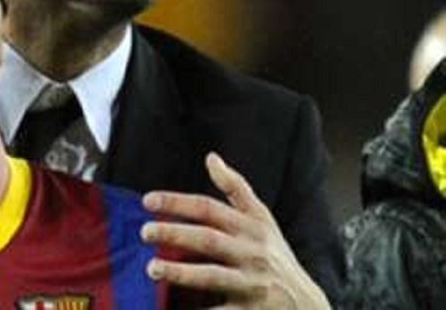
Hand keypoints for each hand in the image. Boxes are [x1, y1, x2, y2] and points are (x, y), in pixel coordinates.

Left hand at [140, 152, 329, 308]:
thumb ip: (236, 188)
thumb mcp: (263, 219)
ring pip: (213, 276)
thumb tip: (211, 157)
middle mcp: (252, 253)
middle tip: (144, 232)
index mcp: (251, 228)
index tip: (147, 201)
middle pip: (209, 239)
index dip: (178, 202)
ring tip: (151, 268)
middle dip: (175, 234)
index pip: (209, 209)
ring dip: (181, 272)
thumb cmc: (277, 257)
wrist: (309, 305)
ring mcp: (252, 284)